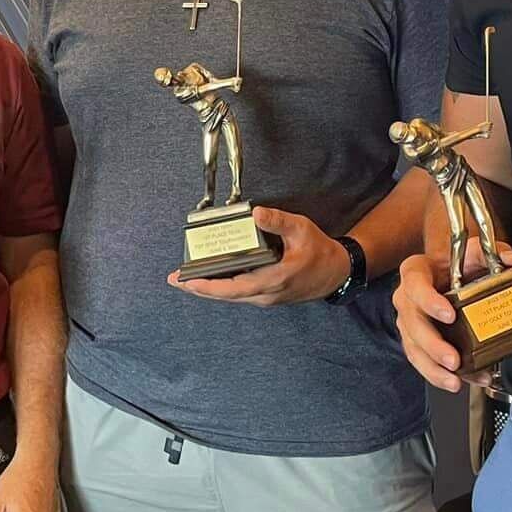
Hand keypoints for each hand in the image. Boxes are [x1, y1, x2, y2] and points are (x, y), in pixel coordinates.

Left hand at [169, 207, 347, 305]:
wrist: (337, 272)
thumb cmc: (320, 252)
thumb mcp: (301, 230)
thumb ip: (278, 221)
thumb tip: (257, 213)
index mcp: (273, 279)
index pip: (233, 287)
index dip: (207, 285)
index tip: (187, 280)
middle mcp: (266, 294)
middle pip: (225, 296)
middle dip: (198, 288)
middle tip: (175, 279)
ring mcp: (266, 298)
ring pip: (231, 297)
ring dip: (208, 289)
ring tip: (187, 279)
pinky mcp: (267, 296)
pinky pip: (238, 294)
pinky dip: (222, 287)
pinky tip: (211, 278)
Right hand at [394, 239, 511, 390]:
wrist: (447, 270)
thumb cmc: (455, 262)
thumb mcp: (474, 251)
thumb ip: (493, 252)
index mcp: (415, 272)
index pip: (415, 285)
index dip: (429, 301)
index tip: (449, 314)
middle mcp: (407, 299)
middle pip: (412, 325)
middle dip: (433, 346)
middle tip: (453, 360)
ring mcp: (410, 323)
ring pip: (414, 349)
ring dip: (433, 368)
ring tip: (454, 380)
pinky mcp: (418, 342)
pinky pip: (424, 362)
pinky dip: (442, 375)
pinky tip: (464, 381)